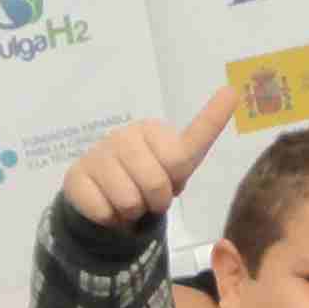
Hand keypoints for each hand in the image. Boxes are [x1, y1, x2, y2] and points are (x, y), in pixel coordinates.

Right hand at [62, 84, 242, 231]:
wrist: (104, 196)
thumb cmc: (148, 176)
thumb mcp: (177, 165)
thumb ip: (202, 134)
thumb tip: (232, 89)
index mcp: (153, 131)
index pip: (180, 154)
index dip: (179, 172)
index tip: (208, 127)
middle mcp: (125, 136)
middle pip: (157, 184)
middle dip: (158, 201)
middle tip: (150, 198)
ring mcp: (98, 154)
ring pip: (129, 200)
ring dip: (133, 212)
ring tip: (129, 201)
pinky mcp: (76, 176)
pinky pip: (104, 210)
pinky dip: (111, 218)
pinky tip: (107, 204)